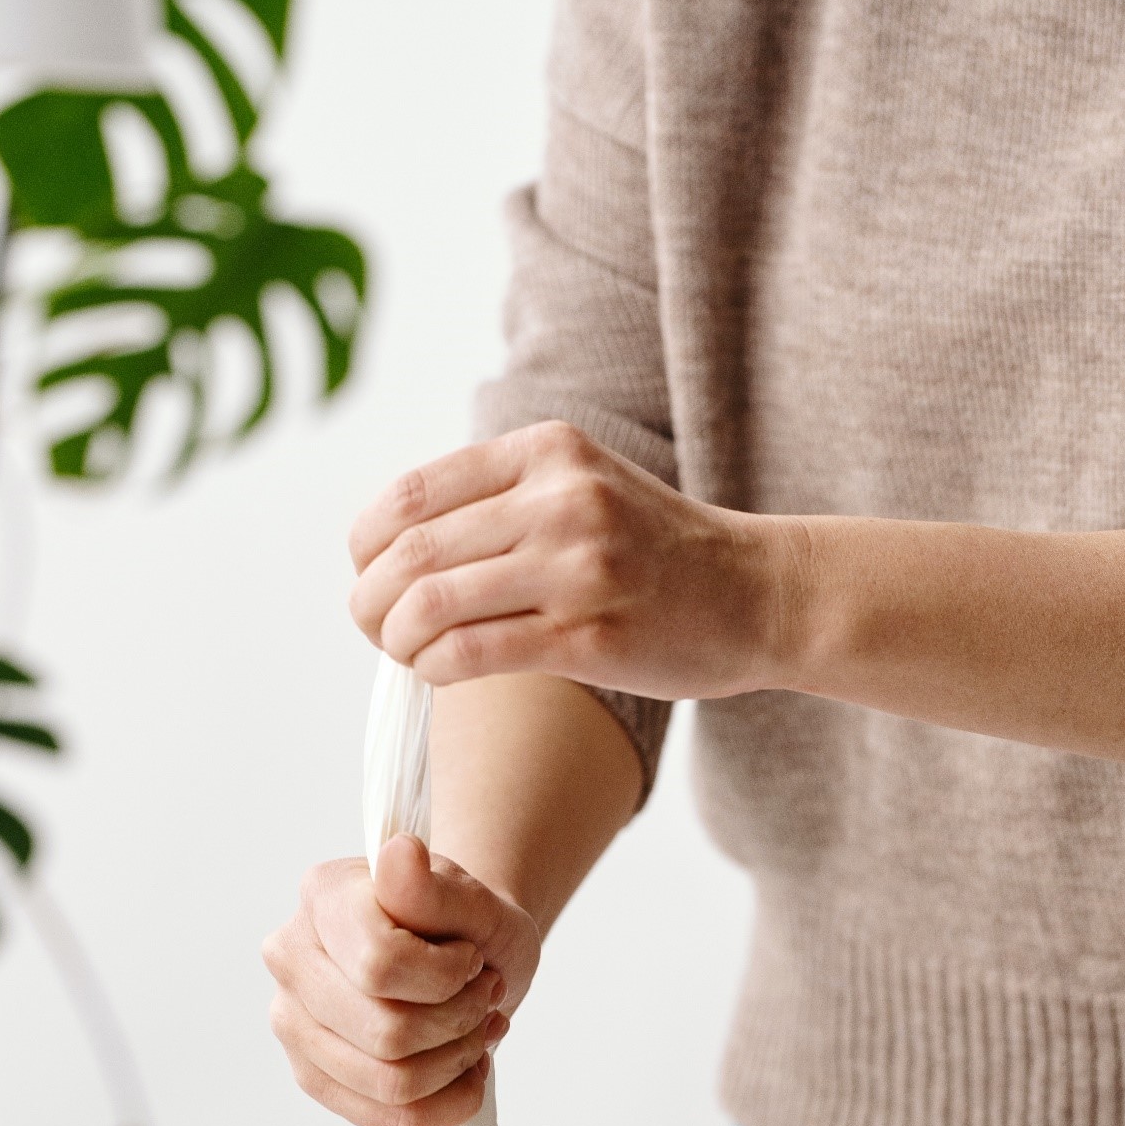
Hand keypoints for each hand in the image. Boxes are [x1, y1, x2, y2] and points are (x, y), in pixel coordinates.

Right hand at [263, 834, 540, 1125]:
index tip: (472, 956)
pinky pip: (387, 1116)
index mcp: (323, 896)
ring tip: (477, 1026)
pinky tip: (464, 1067)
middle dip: (460, 1021)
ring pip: (390, 1082)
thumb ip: (434, 885)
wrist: (463, 954)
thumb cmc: (466, 925)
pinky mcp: (312, 1074)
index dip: (449, 975)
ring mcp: (292, 1021)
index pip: (381, 965)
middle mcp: (291, 956)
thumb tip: (399, 855)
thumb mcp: (475, 898)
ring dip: (456, 1060)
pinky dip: (446, 1100)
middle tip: (485, 993)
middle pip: (387, 1033)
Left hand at [348, 421, 797, 699]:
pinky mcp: (589, 637)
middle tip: (374, 625)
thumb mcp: (582, 485)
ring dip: (397, 639)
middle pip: (411, 552)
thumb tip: (391, 545)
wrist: (757, 594)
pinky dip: (435, 668)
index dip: (367, 545)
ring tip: (407, 652)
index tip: (369, 575)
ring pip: (431, 604)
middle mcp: (561, 500)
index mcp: (547, 452)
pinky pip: (472, 653)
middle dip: (370, 600)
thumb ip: (500, 498)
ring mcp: (577, 568)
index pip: (413, 495)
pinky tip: (440, 673)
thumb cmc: (655, 552)